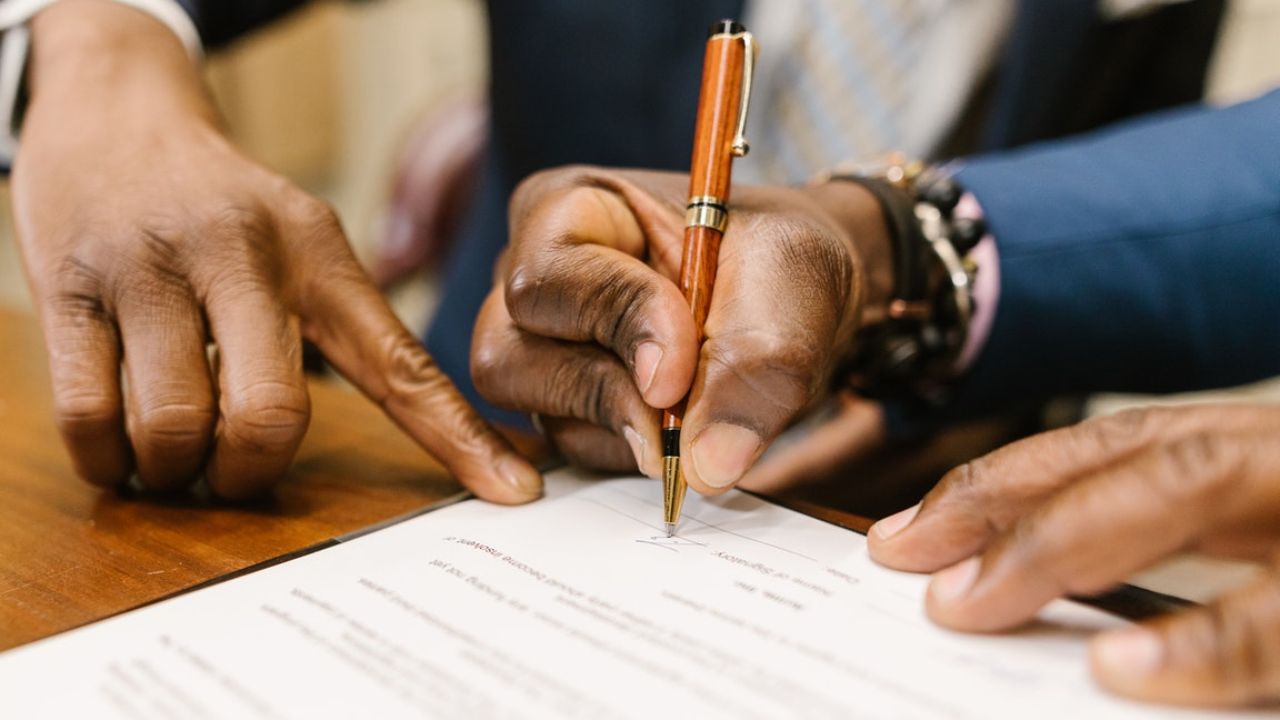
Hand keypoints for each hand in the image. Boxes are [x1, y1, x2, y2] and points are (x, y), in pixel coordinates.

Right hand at [13, 2, 539, 500]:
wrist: (116, 112)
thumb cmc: (225, 208)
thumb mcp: (303, 243)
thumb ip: (349, 330)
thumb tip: (420, 429)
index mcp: (321, 256)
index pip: (403, 364)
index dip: (459, 438)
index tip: (514, 493)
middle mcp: (243, 257)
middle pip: (272, 416)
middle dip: (252, 472)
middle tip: (237, 472)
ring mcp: (150, 270)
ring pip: (174, 427)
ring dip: (176, 471)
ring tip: (175, 455)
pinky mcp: (67, 288)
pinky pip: (89, 417)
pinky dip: (109, 460)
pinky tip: (121, 448)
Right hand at [471, 166, 892, 491]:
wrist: (801, 306)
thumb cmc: (781, 266)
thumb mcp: (790, 291)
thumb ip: (754, 368)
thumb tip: (705, 465)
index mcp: (571, 210)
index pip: (551, 276)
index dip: (616, 326)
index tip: (680, 373)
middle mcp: (536, 281)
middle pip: (510, 355)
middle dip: (606, 393)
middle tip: (682, 421)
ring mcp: (540, 349)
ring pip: (538, 412)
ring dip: (627, 429)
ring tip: (701, 410)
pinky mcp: (564, 407)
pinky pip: (571, 450)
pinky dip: (630, 454)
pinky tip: (678, 434)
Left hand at [868, 403, 1279, 707]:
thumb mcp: (1272, 551)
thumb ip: (1182, 568)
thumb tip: (1071, 636)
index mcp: (1253, 458)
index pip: (1113, 451)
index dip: (1003, 483)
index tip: (905, 535)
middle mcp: (1279, 461)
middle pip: (1132, 457)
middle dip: (1006, 500)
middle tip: (904, 557)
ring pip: (1192, 485)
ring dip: (1068, 542)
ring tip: (969, 602)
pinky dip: (1204, 642)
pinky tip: (1120, 669)